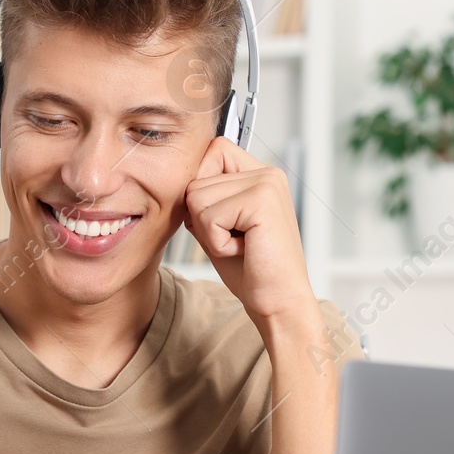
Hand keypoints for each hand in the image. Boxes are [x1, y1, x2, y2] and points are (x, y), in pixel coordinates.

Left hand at [183, 136, 317, 323]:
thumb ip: (202, 196)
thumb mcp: (217, 224)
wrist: (278, 302)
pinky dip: (217, 242)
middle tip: (235, 239)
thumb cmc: (249, 269)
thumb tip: (176, 178)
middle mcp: (267, 173)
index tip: (222, 220)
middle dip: (202, 218)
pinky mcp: (261, 201)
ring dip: (209, 232)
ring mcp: (266, 184)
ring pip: (196, 197)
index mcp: (260, 173)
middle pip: (196, 179)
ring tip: (240, 245)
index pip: (212, 151)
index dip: (200, 186)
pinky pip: (208, 217)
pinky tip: (244, 250)